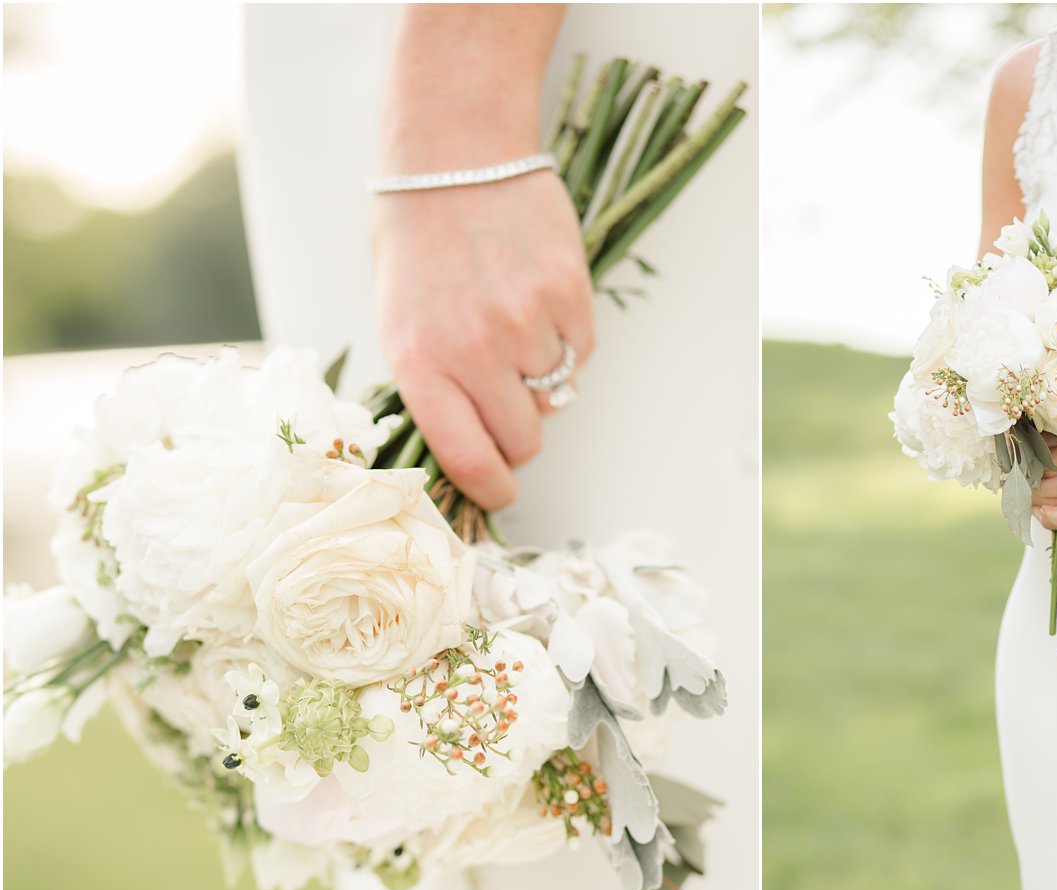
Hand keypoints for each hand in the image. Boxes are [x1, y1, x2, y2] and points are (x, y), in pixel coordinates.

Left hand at [373, 171, 594, 509]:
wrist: (454, 154)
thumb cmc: (418, 242)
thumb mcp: (400, 322)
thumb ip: (435, 389)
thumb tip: (475, 450)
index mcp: (420, 363)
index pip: (470, 461)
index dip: (492, 489)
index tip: (500, 491)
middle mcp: (473, 351)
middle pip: (525, 439)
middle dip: (520, 432)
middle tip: (506, 397)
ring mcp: (525, 323)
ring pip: (555, 397)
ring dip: (541, 378)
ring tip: (513, 324)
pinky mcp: (567, 295)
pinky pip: (579, 354)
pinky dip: (565, 341)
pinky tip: (537, 300)